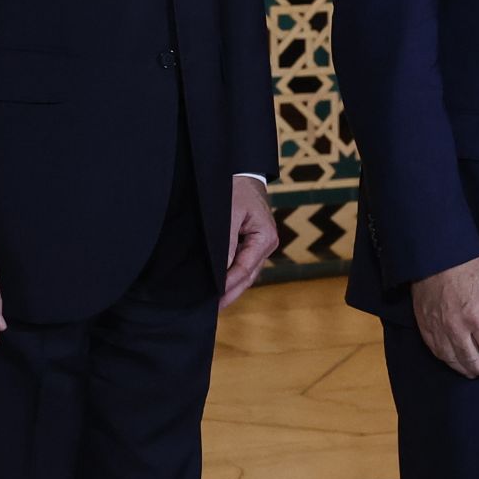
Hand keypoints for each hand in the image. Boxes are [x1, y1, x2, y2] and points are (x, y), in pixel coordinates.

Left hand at [221, 175, 278, 309]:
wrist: (241, 169)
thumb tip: (221, 272)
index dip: (228, 285)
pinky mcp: (252, 242)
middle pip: (248, 276)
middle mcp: (266, 244)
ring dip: (231, 287)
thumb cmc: (235, 188)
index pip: (245, 269)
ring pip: (246, 273)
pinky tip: (218, 285)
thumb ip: (226, 243)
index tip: (213, 298)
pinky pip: (242, 264)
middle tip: (211, 310)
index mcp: (266, 237)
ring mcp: (260, 245)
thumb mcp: (228, 213)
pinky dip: (231, 275)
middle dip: (230, 293)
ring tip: (213, 303)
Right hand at [411, 255, 478, 377]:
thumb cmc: (466, 266)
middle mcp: (456, 328)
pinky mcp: (424, 326)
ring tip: (472, 372)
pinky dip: (446, 359)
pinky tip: (453, 360)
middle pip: (470, 359)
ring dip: (463, 368)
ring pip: (451, 359)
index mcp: (476, 316)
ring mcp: (438, 329)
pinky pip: (435, 350)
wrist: (435, 255)